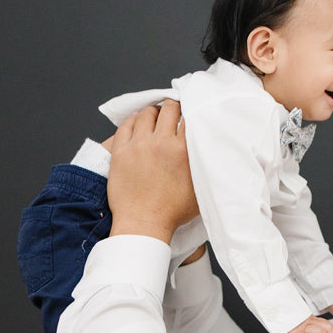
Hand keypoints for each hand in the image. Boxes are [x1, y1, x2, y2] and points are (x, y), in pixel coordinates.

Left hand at [107, 100, 198, 243]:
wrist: (143, 224)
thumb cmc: (171, 213)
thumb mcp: (199, 189)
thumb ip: (204, 167)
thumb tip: (211, 152)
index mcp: (183, 151)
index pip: (190, 117)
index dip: (192, 112)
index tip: (192, 112)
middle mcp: (160, 143)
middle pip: (169, 108)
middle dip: (173, 108)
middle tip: (174, 112)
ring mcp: (138, 145)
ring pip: (146, 113)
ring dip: (153, 112)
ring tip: (155, 117)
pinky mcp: (120, 151)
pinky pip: (126, 124)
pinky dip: (133, 120)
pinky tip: (138, 124)